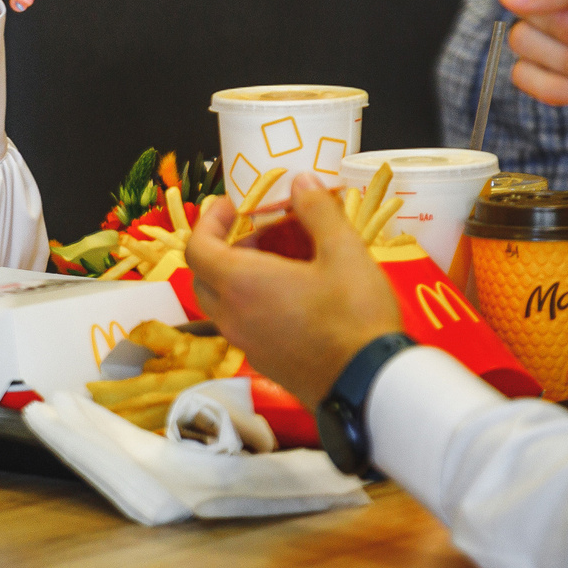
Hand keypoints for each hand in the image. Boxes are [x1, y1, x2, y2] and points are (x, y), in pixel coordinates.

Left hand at [184, 178, 403, 406]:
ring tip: (286, 259)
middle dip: (225, 247)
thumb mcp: (344, 251)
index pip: (197, 248)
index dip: (209, 220)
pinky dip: (256, 301)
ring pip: (224, 302)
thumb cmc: (355, 314)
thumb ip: (317, 211)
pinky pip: (244, 324)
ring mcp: (247, 345)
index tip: (232, 205)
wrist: (370, 386)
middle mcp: (233, 316)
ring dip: (241, 275)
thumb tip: (300, 181)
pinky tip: (298, 295)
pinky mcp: (266, 364)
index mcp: (241, 284)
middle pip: (205, 276)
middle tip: (260, 231)